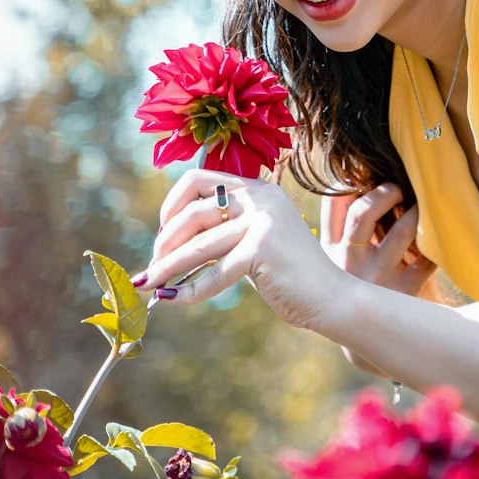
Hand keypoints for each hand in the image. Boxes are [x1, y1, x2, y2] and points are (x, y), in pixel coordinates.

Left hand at [135, 170, 345, 332]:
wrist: (332, 298)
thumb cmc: (289, 276)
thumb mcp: (255, 241)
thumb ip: (224, 232)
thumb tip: (169, 240)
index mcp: (258, 189)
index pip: (198, 179)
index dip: (171, 204)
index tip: (163, 233)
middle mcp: (260, 198)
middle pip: (192, 212)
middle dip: (165, 242)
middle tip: (153, 267)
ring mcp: (263, 221)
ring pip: (198, 245)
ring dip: (166, 267)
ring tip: (147, 285)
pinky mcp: (263, 248)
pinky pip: (214, 273)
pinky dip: (189, 290)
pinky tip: (171, 299)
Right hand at [320, 183, 435, 297]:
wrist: (363, 338)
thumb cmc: (349, 282)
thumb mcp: (329, 258)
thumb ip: (335, 224)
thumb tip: (347, 176)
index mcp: (330, 249)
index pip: (333, 205)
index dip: (348, 182)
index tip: (363, 175)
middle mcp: (350, 261)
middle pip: (363, 214)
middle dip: (384, 192)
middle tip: (398, 187)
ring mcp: (378, 277)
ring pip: (402, 232)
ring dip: (416, 212)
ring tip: (422, 204)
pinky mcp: (404, 291)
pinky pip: (427, 259)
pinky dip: (435, 244)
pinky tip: (437, 236)